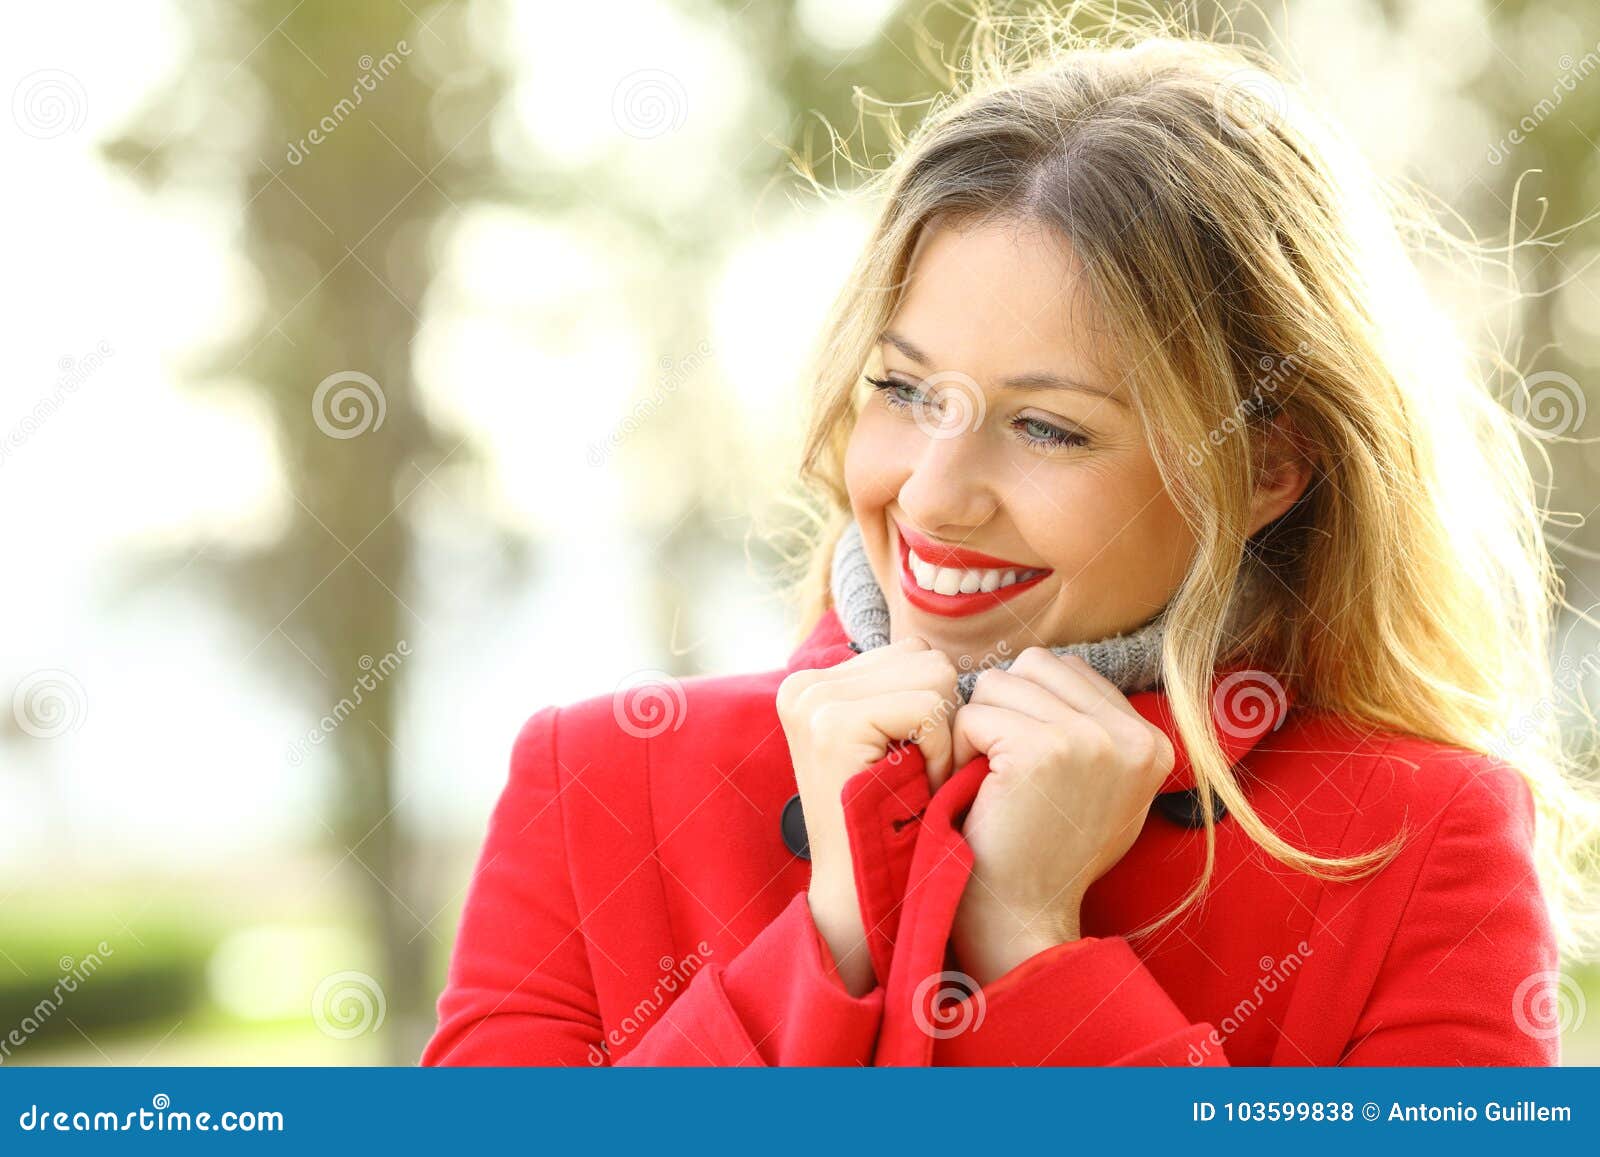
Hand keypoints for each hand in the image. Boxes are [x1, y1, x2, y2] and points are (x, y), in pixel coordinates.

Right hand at [776, 635, 959, 994]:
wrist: (862, 895)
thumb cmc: (892, 822)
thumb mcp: (892, 742)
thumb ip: (902, 689)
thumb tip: (947, 654)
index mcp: (813, 683)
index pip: (911, 654)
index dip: (933, 711)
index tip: (910, 763)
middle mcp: (804, 684)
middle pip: (925, 657)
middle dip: (942, 718)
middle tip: (916, 775)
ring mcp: (813, 701)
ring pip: (933, 674)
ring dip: (943, 734)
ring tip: (913, 780)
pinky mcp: (832, 723)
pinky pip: (929, 706)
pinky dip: (939, 751)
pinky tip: (914, 787)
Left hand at [947, 649, 1174, 985]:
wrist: (1022, 919)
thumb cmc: (1047, 855)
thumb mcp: (1101, 789)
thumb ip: (1095, 730)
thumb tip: (1054, 667)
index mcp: (1152, 741)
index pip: (1068, 669)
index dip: (1030, 708)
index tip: (1031, 767)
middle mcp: (1132, 736)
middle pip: (1033, 665)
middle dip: (1004, 708)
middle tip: (1003, 770)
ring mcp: (1090, 740)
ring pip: (999, 683)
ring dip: (980, 727)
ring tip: (993, 781)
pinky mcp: (1041, 749)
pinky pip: (972, 714)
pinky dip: (960, 750)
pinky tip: (978, 791)